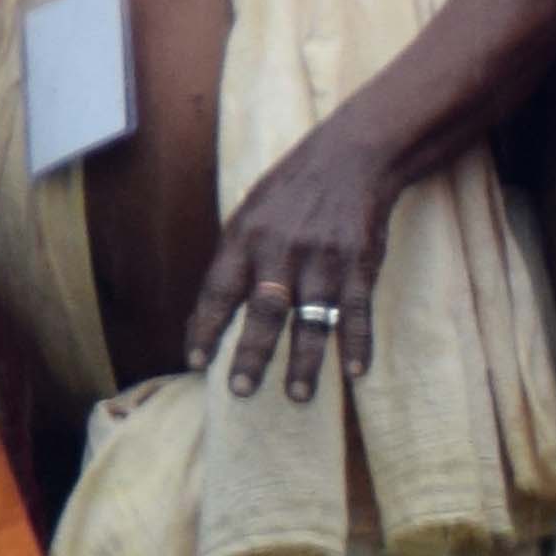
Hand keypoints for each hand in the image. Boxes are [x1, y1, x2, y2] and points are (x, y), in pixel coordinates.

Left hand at [190, 117, 397, 401]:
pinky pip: (357, 310)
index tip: (195, 363)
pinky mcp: (360, 263)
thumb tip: (203, 318)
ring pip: (313, 317)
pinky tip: (355, 372)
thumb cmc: (288, 195)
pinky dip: (357, 342)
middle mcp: (282, 250)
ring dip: (306, 360)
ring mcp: (324, 258)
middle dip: (253, 353)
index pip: (218, 290)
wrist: (350, 159)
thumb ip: (232, 264)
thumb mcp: (248, 216)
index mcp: (245, 238)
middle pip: (265, 309)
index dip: (205, 328)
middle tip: (241, 391)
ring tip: (298, 396)